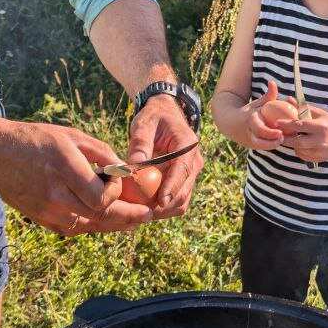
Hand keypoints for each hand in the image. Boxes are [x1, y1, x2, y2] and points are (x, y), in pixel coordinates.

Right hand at [0, 120, 154, 235]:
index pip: (101, 197)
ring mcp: (46, 210)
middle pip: (99, 217)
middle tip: (147, 216)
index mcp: (64, 167)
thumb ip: (101, 153)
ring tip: (132, 220)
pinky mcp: (41, 219)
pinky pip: (73, 228)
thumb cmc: (36, 139)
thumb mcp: (71, 136)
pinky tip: (106, 220)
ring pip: (88, 226)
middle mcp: (55, 193)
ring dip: (111, 224)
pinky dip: (92, 225)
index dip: (117, 194)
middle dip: (127, 217)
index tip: (122, 183)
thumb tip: (126, 170)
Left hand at [128, 93, 202, 219]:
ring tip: (140, 212)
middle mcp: (194, 161)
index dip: (172, 188)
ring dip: (163, 210)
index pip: (182, 170)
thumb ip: (140, 143)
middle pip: (184, 191)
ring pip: (182, 201)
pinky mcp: (184, 181)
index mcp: (187, 144)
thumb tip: (133, 166)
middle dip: (165, 205)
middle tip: (140, 212)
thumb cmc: (153, 118)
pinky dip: (163, 208)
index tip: (160, 202)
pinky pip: (177, 200)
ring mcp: (190, 173)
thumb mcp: (144, 124)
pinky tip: (144, 207)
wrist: (164, 115)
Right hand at [243, 80, 294, 150]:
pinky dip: (271, 145)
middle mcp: (248, 133)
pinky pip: (263, 147)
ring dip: (273, 145)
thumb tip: (273, 82)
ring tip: (285, 141)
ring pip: (261, 146)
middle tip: (283, 139)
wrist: (230, 123)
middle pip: (260, 142)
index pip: (260, 130)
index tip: (280, 133)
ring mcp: (249, 142)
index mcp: (249, 121)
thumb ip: (268, 95)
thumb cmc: (249, 111)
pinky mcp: (251, 147)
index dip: (270, 133)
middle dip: (272, 143)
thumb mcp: (257, 103)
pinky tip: (281, 142)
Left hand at [281, 105, 327, 162]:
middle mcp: (321, 141)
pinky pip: (304, 156)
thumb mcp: (321, 114)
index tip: (277, 122)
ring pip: (300, 150)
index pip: (301, 126)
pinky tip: (300, 145)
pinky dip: (299, 151)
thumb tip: (289, 99)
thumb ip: (304, 108)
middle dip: (286, 139)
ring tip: (290, 138)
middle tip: (278, 134)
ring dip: (293, 145)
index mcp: (321, 127)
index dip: (287, 124)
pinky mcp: (320, 159)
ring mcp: (320, 152)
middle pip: (298, 142)